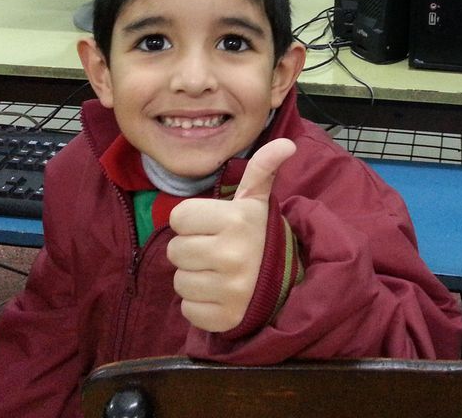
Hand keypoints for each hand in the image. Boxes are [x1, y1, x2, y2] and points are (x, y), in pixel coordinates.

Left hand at [167, 138, 295, 332]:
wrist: (286, 285)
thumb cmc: (259, 236)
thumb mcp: (257, 202)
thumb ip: (262, 170)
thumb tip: (286, 143)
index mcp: (236, 219)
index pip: (178, 217)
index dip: (191, 222)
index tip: (212, 226)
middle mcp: (232, 254)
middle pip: (174, 251)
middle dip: (191, 250)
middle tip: (214, 251)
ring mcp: (229, 289)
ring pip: (179, 281)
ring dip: (194, 278)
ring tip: (218, 273)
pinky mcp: (225, 318)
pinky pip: (188, 309)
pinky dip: (199, 304)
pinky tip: (219, 295)